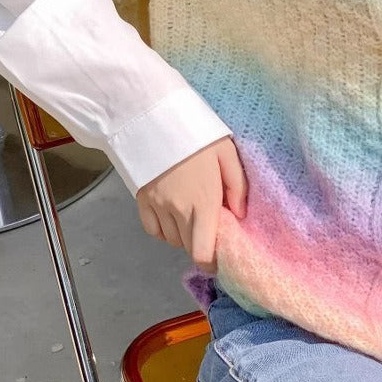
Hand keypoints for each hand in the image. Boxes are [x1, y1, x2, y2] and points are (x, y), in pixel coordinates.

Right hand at [134, 136, 247, 271]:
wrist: (155, 118)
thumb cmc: (198, 135)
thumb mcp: (228, 154)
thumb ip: (238, 186)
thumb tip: (240, 215)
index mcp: (203, 202)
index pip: (202, 252)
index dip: (211, 263)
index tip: (219, 260)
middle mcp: (178, 210)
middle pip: (188, 247)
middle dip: (201, 244)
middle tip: (210, 229)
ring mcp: (157, 206)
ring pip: (171, 239)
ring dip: (184, 236)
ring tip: (193, 219)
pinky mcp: (141, 199)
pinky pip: (153, 229)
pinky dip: (164, 230)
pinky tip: (173, 218)